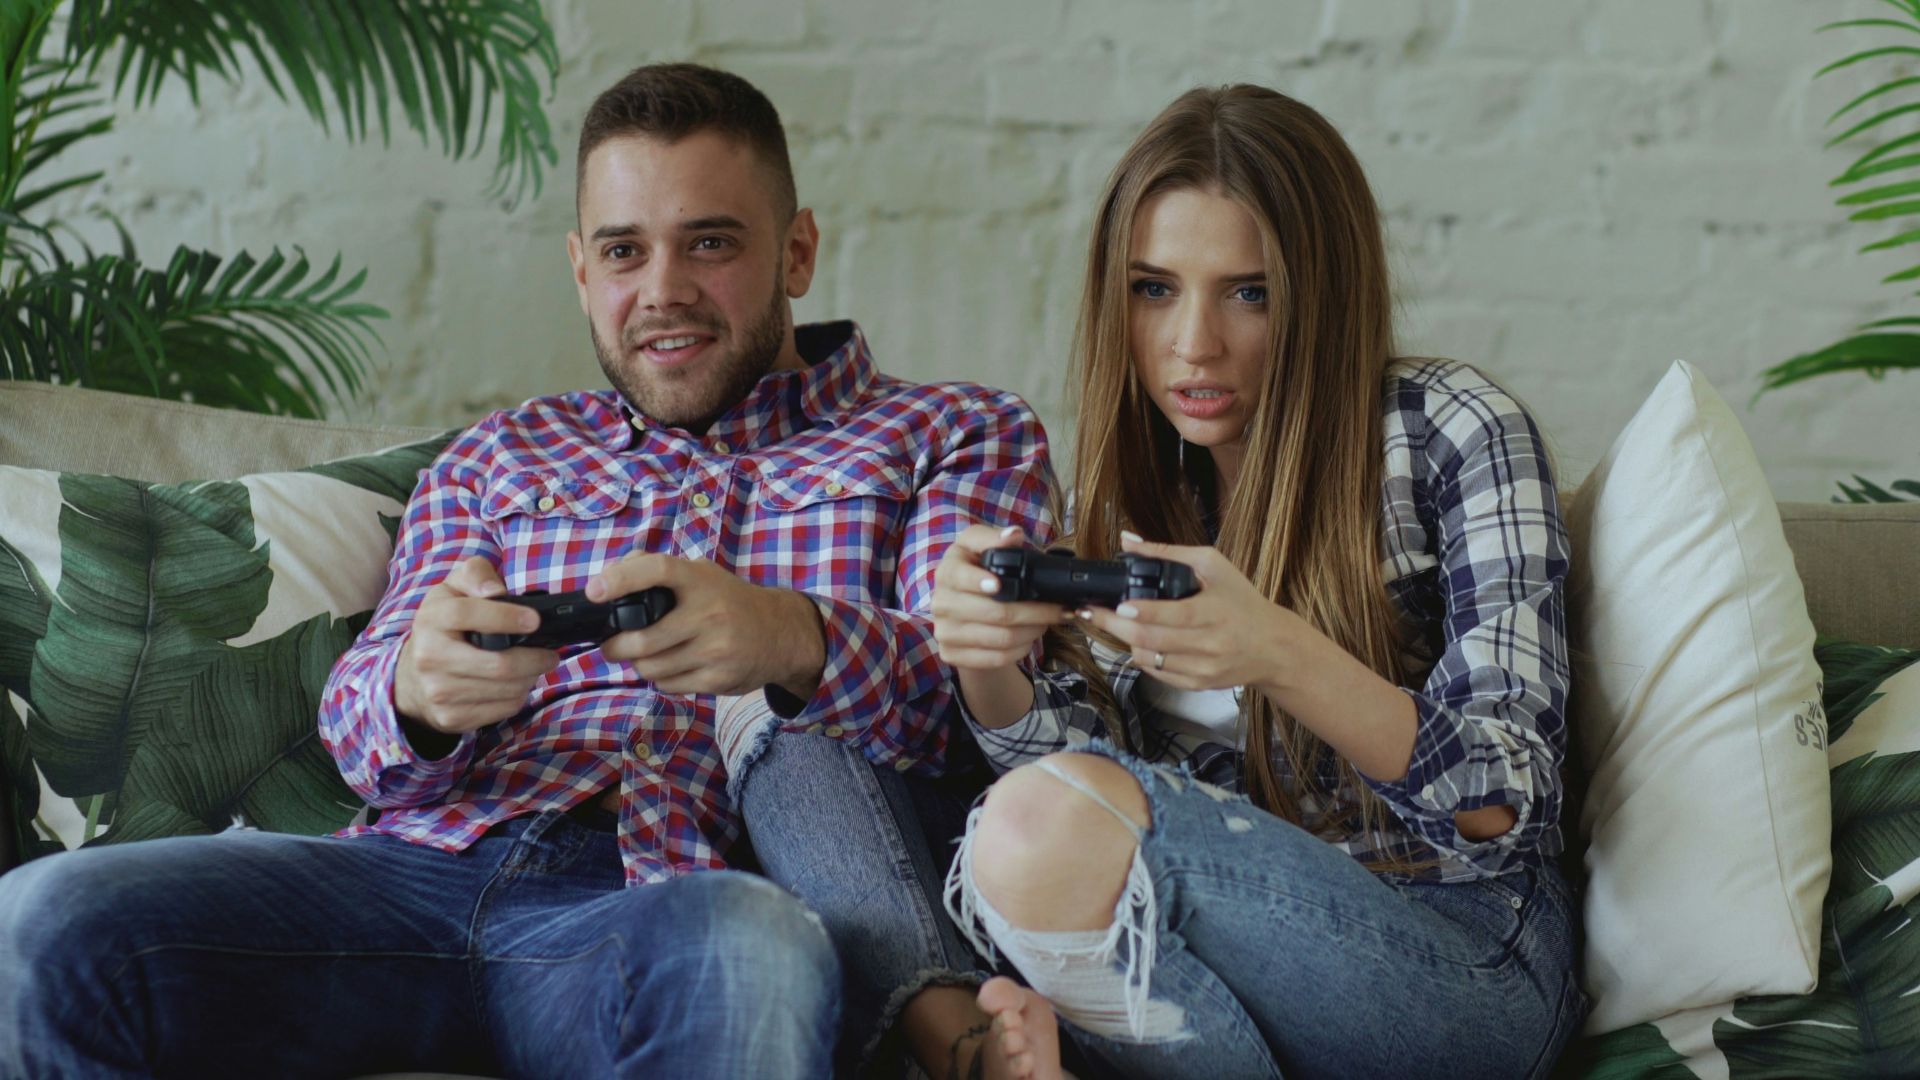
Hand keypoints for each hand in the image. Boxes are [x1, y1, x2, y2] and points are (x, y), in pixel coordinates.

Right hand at [395, 556, 560, 734]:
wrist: (411, 679)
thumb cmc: (443, 626)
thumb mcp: (453, 589)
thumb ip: (475, 575)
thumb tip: (496, 591)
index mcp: (431, 619)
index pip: (466, 614)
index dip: (505, 617)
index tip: (534, 620)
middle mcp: (430, 657)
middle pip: (498, 664)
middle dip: (534, 659)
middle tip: (550, 653)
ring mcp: (439, 691)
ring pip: (506, 689)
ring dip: (530, 677)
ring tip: (533, 666)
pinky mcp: (451, 717)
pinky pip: (503, 709)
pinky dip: (518, 696)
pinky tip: (515, 684)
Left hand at [588, 553, 825, 697]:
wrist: (781, 634)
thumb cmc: (730, 601)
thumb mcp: (702, 575)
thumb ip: (658, 570)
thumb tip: (610, 575)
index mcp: (700, 580)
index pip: (657, 570)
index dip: (621, 579)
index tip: (594, 591)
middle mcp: (709, 613)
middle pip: (642, 640)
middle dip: (615, 647)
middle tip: (610, 646)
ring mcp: (715, 650)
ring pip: (651, 668)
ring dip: (638, 665)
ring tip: (646, 656)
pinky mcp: (718, 679)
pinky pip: (670, 686)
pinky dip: (662, 679)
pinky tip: (674, 666)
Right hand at [929, 523, 1066, 671]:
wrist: (961, 614)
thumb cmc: (978, 574)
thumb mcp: (980, 549)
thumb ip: (994, 538)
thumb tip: (1013, 535)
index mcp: (947, 571)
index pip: (960, 576)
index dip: (981, 581)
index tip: (1000, 585)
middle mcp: (940, 603)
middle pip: (995, 613)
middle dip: (1036, 612)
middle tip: (1060, 609)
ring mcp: (945, 632)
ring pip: (1001, 638)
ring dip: (1033, 631)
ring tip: (1048, 622)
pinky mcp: (952, 655)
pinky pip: (996, 658)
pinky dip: (1021, 649)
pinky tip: (1030, 638)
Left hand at [1079, 532, 1302, 692]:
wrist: (1271, 646)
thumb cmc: (1241, 601)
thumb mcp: (1213, 566)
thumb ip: (1168, 553)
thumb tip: (1128, 541)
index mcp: (1213, 613)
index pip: (1171, 616)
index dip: (1140, 612)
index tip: (1118, 604)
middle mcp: (1208, 645)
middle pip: (1149, 641)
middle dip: (1113, 626)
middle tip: (1092, 612)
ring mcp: (1202, 669)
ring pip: (1148, 660)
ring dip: (1126, 641)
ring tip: (1119, 624)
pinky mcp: (1197, 684)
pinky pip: (1157, 674)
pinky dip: (1143, 657)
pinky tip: (1143, 641)